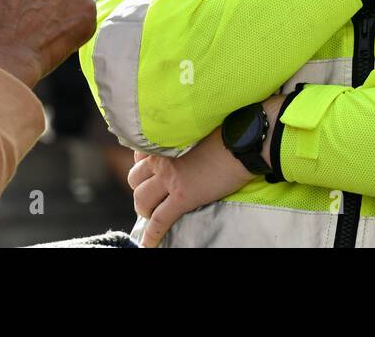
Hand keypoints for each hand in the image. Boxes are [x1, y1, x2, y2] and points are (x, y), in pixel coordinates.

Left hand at [128, 130, 251, 247]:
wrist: (240, 144)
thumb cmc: (224, 133)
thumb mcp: (194, 130)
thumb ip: (179, 138)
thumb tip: (180, 147)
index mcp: (164, 142)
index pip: (138, 157)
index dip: (143, 168)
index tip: (150, 174)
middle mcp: (161, 160)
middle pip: (134, 180)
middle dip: (141, 190)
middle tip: (154, 197)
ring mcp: (170, 180)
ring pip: (142, 200)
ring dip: (145, 209)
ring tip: (154, 214)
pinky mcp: (182, 198)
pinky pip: (159, 220)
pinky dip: (152, 235)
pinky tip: (148, 244)